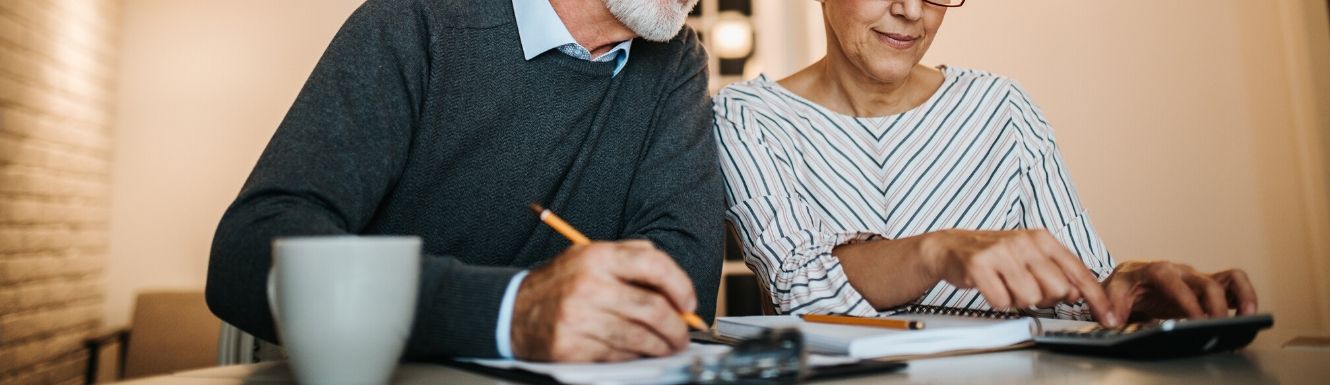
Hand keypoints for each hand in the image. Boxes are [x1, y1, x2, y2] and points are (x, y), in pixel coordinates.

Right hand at [510, 240, 697, 361]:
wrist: (512, 311)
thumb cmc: (560, 284)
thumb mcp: (590, 256)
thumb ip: (631, 258)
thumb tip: (675, 283)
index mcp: (597, 257)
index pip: (654, 264)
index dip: (681, 285)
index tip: (689, 303)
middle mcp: (589, 285)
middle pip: (652, 308)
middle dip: (677, 327)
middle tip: (683, 334)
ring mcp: (579, 317)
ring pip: (639, 336)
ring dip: (662, 345)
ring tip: (668, 346)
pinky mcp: (572, 346)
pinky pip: (618, 355)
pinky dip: (636, 355)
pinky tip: (639, 351)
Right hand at [922, 229, 1118, 325]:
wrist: (951, 247)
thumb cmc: (995, 255)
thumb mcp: (1030, 257)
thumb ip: (1057, 272)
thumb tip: (1078, 293)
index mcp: (1042, 239)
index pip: (1078, 272)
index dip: (1096, 298)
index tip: (1108, 317)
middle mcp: (1024, 242)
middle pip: (1057, 290)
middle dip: (1044, 298)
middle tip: (1026, 288)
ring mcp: (1001, 252)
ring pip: (1030, 298)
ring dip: (1017, 300)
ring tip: (1005, 286)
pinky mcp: (979, 265)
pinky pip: (1001, 301)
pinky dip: (998, 301)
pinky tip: (991, 287)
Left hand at [1102, 261, 1257, 321]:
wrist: (1130, 280)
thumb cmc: (1123, 285)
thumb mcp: (1112, 292)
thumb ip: (1112, 304)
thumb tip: (1113, 320)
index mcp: (1156, 270)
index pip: (1173, 281)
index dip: (1186, 300)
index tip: (1195, 320)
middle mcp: (1181, 271)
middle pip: (1205, 282)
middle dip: (1215, 305)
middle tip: (1219, 327)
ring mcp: (1197, 278)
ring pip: (1227, 279)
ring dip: (1241, 296)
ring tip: (1249, 316)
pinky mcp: (1207, 287)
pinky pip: (1233, 285)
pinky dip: (1245, 296)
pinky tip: (1249, 314)